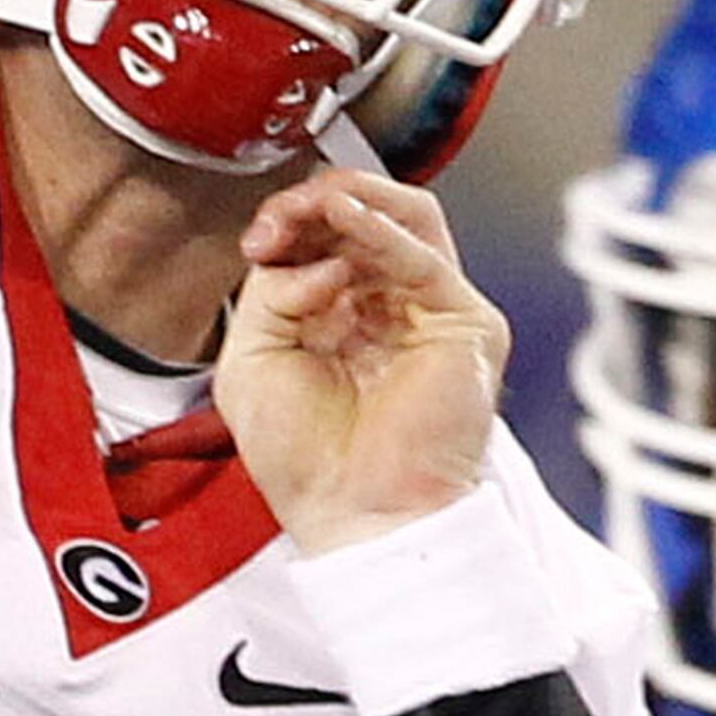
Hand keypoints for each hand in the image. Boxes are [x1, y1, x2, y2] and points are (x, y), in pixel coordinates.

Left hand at [215, 176, 506, 557]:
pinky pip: (426, 256)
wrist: (354, 516)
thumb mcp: (252, 360)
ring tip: (310, 208)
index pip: (324, 236)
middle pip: (366, 215)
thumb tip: (315, 259)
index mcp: (340, 314)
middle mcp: (388, 307)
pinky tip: (344, 219)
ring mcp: (428, 311)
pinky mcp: (463, 324)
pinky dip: (381, 227)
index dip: (289, 221)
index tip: (259, 237)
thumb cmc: (308, 463)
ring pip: (407, 217)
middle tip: (278, 220)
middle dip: (314, 203)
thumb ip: (272, 291)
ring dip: (350, 199)